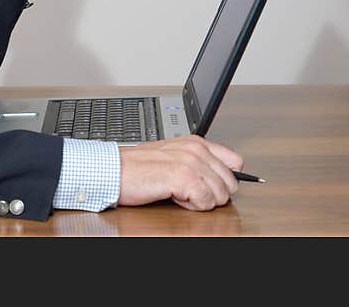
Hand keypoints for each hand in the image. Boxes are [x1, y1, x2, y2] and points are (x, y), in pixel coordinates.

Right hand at [118, 135, 243, 210]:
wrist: (113, 171)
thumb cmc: (137, 167)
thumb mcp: (172, 157)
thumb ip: (197, 161)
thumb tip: (221, 178)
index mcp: (196, 142)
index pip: (235, 161)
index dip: (224, 179)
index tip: (210, 186)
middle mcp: (196, 149)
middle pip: (230, 184)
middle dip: (212, 193)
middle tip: (187, 190)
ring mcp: (191, 162)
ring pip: (221, 195)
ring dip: (200, 200)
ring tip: (177, 191)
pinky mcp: (184, 177)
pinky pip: (206, 202)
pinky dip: (191, 205)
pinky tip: (173, 195)